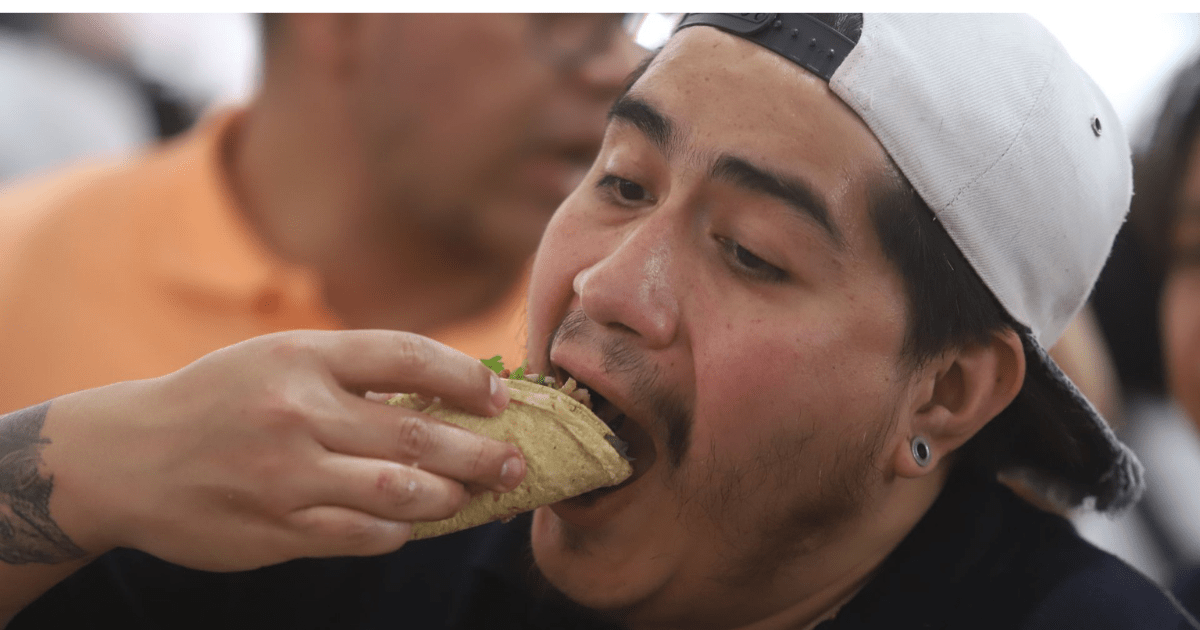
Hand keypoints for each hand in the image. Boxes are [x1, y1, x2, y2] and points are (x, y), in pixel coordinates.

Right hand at [39, 330, 525, 570]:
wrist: (125, 459)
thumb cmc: (221, 401)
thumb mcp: (277, 361)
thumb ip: (353, 374)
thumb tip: (447, 396)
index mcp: (302, 357)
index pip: (409, 356)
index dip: (468, 378)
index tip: (500, 398)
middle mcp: (296, 412)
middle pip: (419, 433)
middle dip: (481, 452)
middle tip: (515, 463)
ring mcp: (286, 475)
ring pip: (400, 492)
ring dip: (448, 498)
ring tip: (469, 496)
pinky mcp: (275, 529)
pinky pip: (362, 536)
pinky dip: (398, 531)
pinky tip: (408, 524)